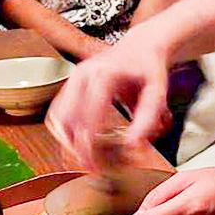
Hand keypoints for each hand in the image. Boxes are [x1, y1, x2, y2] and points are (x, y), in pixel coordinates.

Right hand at [44, 36, 174, 169]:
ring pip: (58, 117)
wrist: (140, 48)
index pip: (89, 113)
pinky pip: (57, 113)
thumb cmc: (149, 70)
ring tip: (84, 159)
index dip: (90, 140)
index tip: (97, 163)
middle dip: (75, 146)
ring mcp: (73, 79)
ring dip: (67, 141)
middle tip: (90, 167)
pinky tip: (78, 144)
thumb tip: (133, 145)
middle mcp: (83, 74)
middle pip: (67, 117)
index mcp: (103, 73)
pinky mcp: (69, 86)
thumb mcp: (157, 93)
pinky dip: (64, 132)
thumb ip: (147, 118)